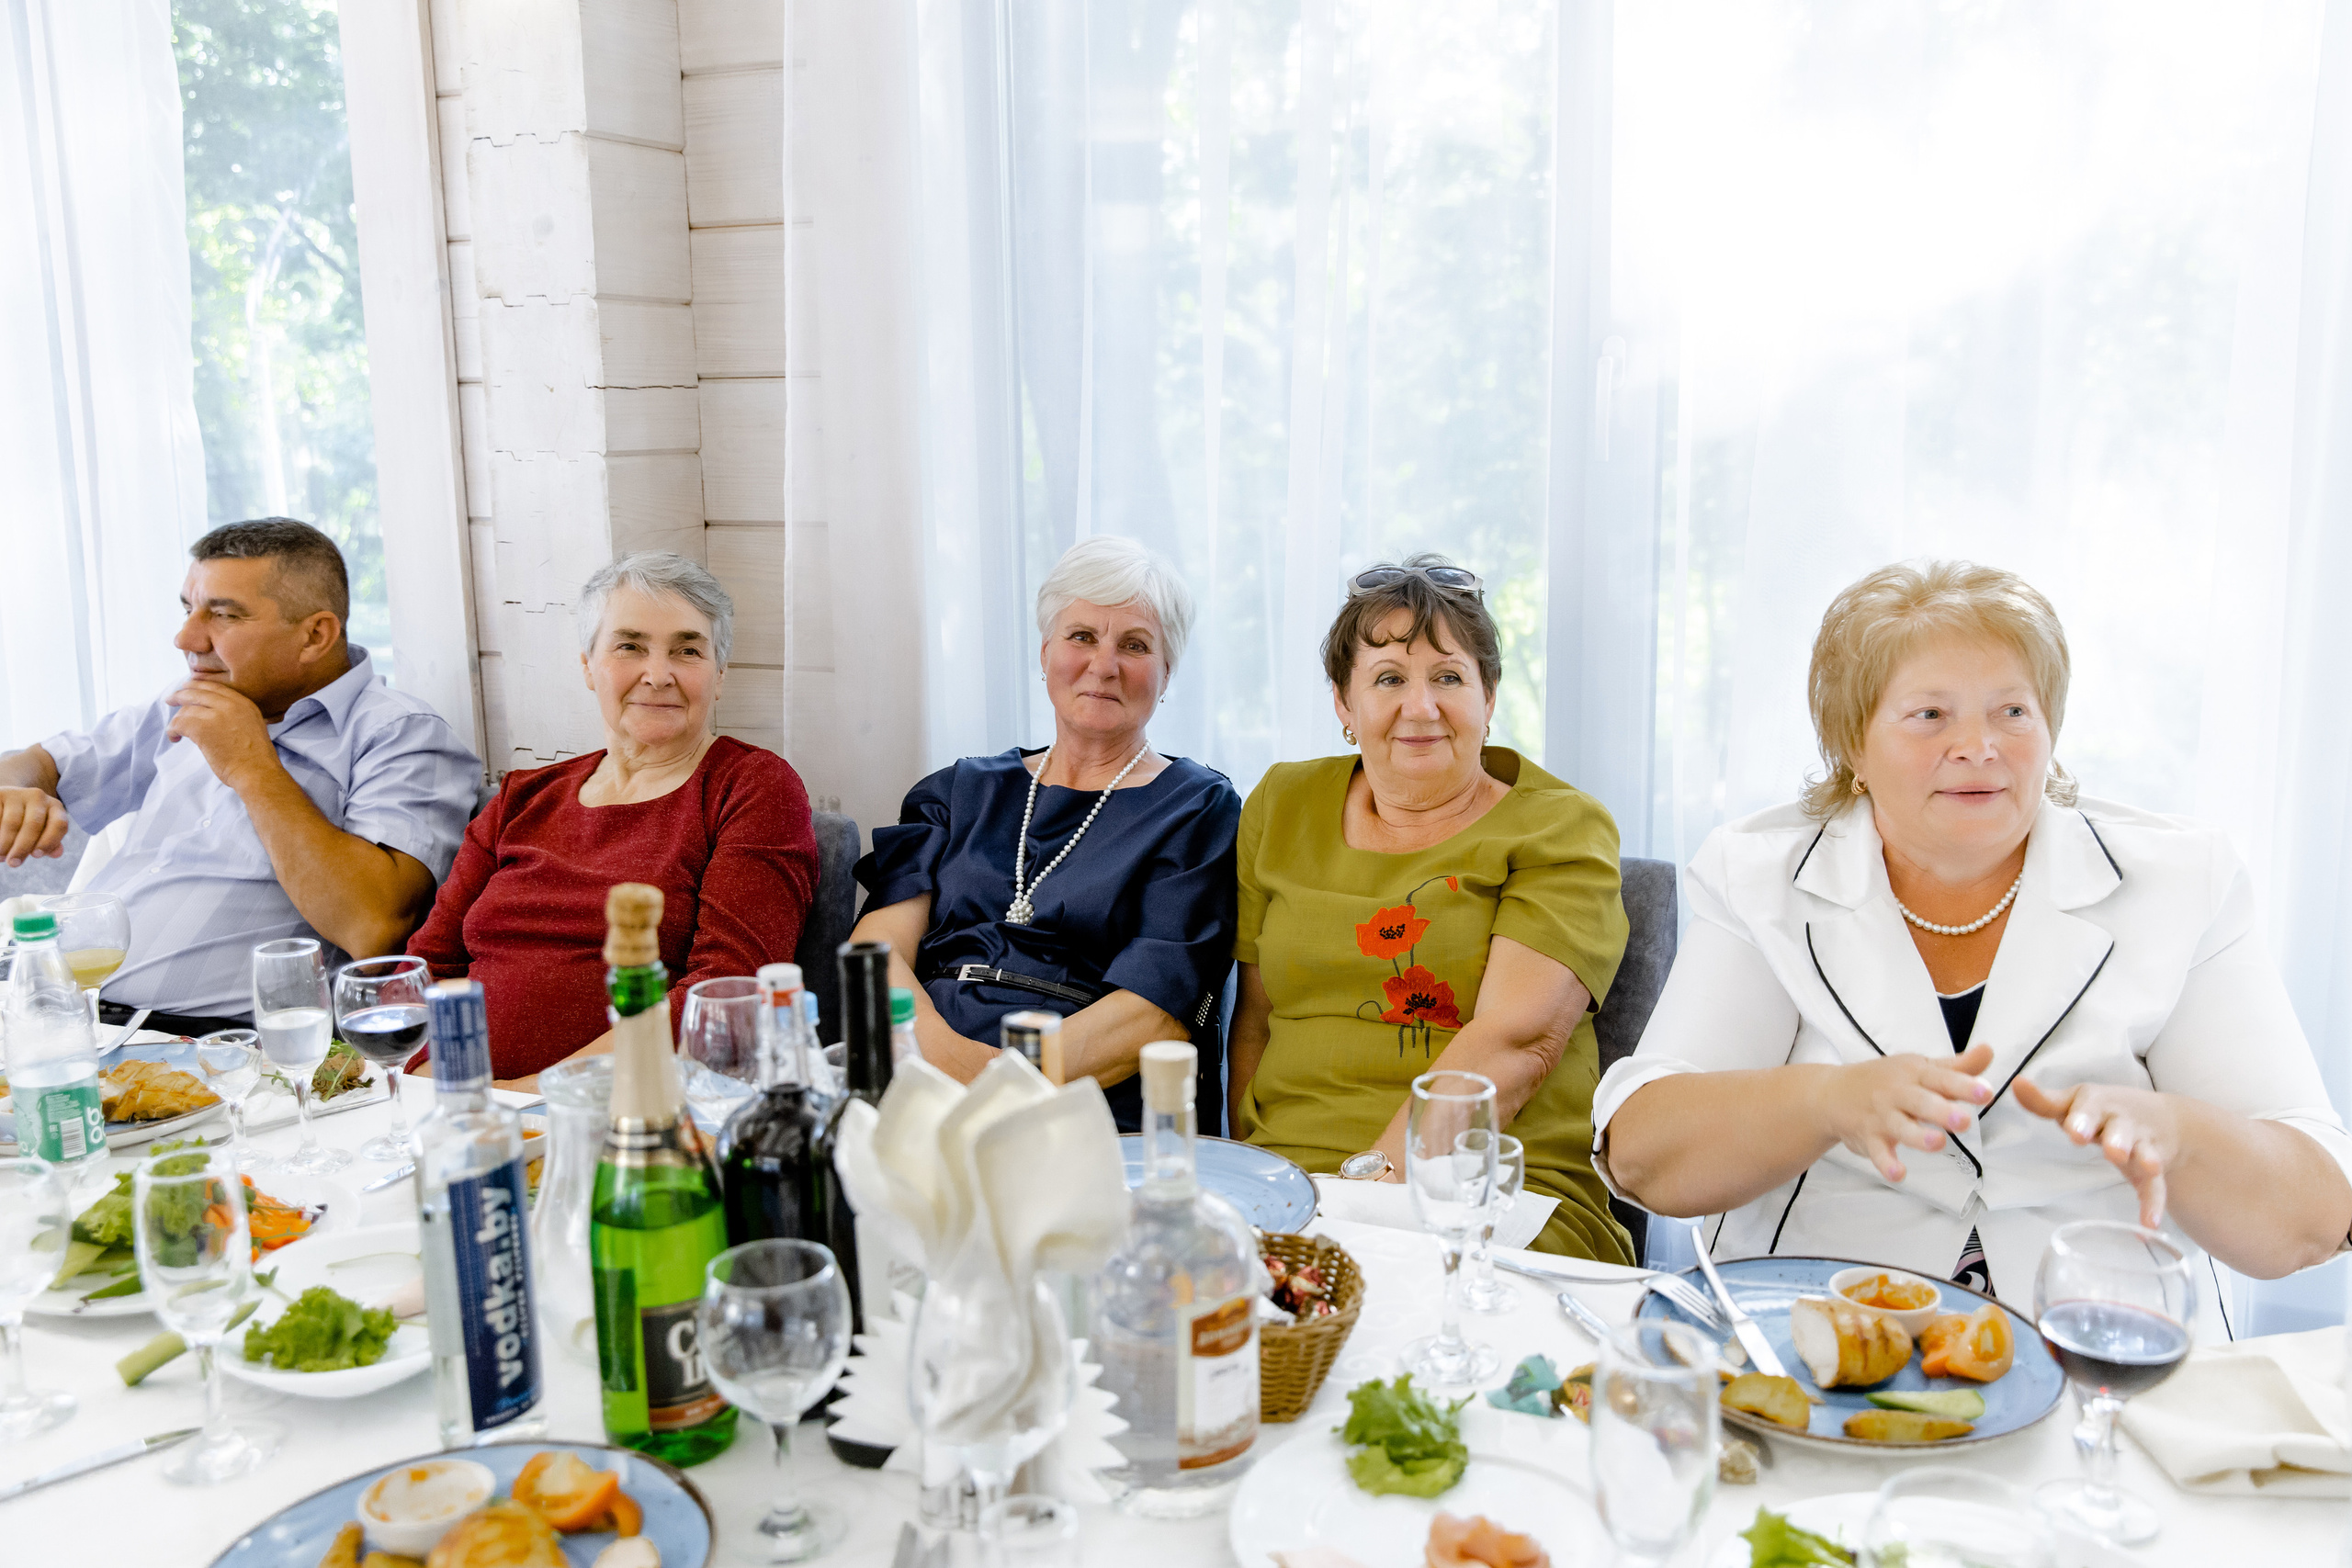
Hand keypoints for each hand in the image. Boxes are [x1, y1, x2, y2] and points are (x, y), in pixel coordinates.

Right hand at [0, 787, 70, 866]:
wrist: (9, 800)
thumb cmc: (29, 822)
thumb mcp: (43, 831)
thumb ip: (50, 843)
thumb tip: (57, 853)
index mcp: (55, 807)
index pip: (59, 824)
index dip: (49, 841)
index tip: (36, 855)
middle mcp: (38, 797)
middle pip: (33, 825)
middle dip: (22, 847)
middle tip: (13, 863)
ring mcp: (17, 794)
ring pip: (12, 823)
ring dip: (5, 843)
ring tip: (1, 857)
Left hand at [165, 678, 276, 787]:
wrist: (258, 772)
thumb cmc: (255, 758)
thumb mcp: (252, 726)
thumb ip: (236, 716)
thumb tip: (212, 716)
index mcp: (244, 703)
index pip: (215, 687)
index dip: (198, 686)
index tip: (187, 688)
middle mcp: (231, 704)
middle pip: (198, 692)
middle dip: (180, 695)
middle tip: (170, 699)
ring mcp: (217, 715)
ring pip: (186, 709)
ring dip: (176, 719)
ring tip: (174, 730)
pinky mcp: (203, 728)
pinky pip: (179, 723)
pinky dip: (172, 730)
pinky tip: (174, 738)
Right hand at [1817, 1041, 1994, 1183]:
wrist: (1832, 1093)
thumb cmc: (1886, 1080)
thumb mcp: (1921, 1068)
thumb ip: (1958, 1067)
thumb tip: (1990, 1051)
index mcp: (1915, 1074)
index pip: (1942, 1078)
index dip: (1964, 1085)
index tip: (1986, 1093)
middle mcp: (1898, 1093)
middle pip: (1921, 1102)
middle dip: (1941, 1111)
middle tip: (1963, 1121)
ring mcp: (1882, 1116)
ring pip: (1900, 1127)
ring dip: (1917, 1136)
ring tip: (1937, 1144)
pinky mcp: (1868, 1137)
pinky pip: (1877, 1151)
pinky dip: (1885, 1163)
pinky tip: (1899, 1174)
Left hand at [2013, 1076, 2178, 1226]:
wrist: (2161, 1118)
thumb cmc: (2102, 1111)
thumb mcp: (2074, 1102)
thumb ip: (2045, 1101)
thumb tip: (2016, 1084)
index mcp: (2096, 1104)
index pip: (2087, 1106)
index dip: (2080, 1118)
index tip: (2072, 1130)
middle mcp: (2121, 1121)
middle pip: (2120, 1128)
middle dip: (2115, 1137)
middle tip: (2110, 1150)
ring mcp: (2140, 1142)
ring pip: (2142, 1150)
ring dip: (2142, 1158)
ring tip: (2144, 1167)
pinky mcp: (2154, 1167)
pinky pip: (2155, 1186)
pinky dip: (2153, 1204)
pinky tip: (2150, 1224)